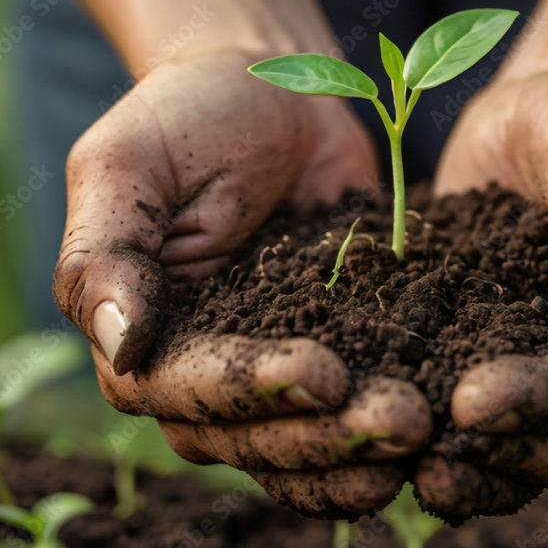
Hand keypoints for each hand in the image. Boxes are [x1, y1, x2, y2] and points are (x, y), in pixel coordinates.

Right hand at [53, 47, 431, 517]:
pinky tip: (443, 434)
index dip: (254, 391)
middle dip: (329, 436)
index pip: (189, 393)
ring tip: (426, 433)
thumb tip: (119, 346)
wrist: (276, 95)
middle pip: (258, 438)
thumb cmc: (189, 120)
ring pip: (310, 446)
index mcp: (144, 342)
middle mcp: (205, 380)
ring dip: (365, 452)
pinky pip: (357, 415)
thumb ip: (105, 253)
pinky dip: (391, 439)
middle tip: (403, 422)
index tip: (324, 375)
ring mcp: (275, 378)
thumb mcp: (127, 165)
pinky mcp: (339, 359)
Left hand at [417, 59, 547, 520]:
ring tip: (401, 461)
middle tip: (423, 440)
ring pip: (520, 446)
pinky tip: (386, 430)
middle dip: (498, 450)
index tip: (474, 399)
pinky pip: (467, 402)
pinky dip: (436, 424)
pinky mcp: (487, 346)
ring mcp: (545, 362)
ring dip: (468, 466)